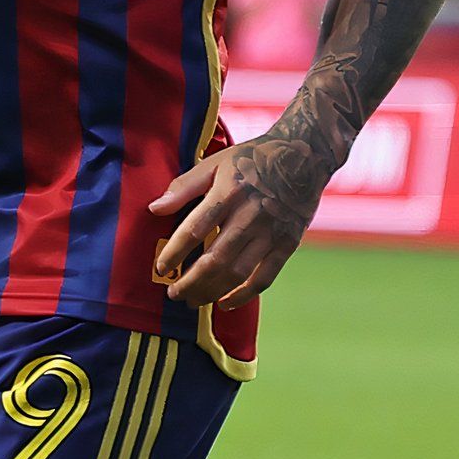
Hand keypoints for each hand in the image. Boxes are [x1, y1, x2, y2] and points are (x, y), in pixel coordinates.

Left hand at [147, 138, 326, 307]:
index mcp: (228, 193)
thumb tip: (154, 208)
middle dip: (190, 282)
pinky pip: (264, 278)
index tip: (160, 267)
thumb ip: (184, 186)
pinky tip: (225, 303)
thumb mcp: (216, 163)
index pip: (195, 229)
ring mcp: (270, 233)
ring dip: (212, 291)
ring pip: (237, 273)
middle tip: (173, 294)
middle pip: (215, 259)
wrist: (304, 154)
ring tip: (193, 300)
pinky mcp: (287, 244)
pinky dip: (244, 296)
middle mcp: (250, 216)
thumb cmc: (252, 159)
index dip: (175, 252)